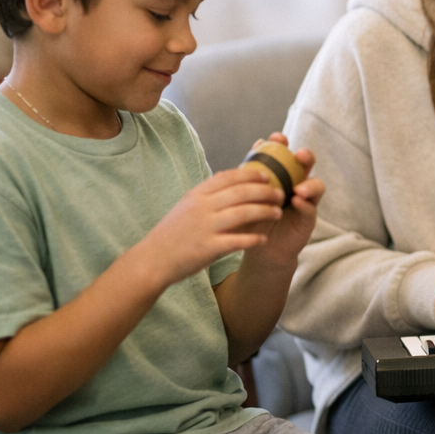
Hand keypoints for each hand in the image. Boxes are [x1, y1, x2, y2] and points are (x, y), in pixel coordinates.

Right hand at [137, 169, 284, 289]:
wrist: (153, 259)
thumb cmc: (173, 233)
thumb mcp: (187, 206)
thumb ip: (208, 193)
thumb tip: (229, 177)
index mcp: (197, 195)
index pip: (228, 177)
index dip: (251, 174)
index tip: (267, 174)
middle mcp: (202, 207)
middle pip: (241, 192)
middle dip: (265, 191)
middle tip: (281, 193)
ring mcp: (205, 227)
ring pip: (243, 213)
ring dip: (265, 211)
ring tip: (278, 213)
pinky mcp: (208, 248)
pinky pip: (237, 240)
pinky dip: (253, 239)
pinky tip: (264, 239)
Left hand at [237, 133, 323, 269]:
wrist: (259, 249)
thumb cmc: (252, 221)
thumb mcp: (245, 200)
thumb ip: (245, 184)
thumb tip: (236, 161)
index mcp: (280, 177)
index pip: (283, 155)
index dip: (282, 144)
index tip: (277, 137)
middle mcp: (296, 185)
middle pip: (306, 165)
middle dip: (305, 157)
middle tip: (299, 155)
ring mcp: (305, 202)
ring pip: (316, 186)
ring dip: (309, 184)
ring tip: (299, 188)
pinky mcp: (308, 219)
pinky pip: (311, 209)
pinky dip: (305, 204)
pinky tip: (297, 202)